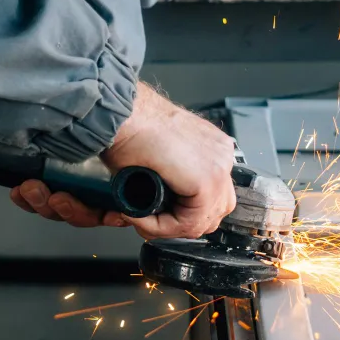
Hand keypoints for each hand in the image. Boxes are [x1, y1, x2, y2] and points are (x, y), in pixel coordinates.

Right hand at [10, 83, 236, 238]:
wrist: (118, 112)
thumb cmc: (129, 126)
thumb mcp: (161, 155)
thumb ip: (172, 176)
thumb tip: (169, 203)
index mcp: (213, 147)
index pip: (214, 196)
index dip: (184, 214)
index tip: (156, 215)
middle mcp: (221, 155)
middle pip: (214, 210)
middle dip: (180, 223)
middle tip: (149, 221)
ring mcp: (218, 167)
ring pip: (203, 220)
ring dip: (169, 227)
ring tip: (143, 219)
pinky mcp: (207, 181)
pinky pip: (190, 222)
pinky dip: (164, 227)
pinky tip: (142, 217)